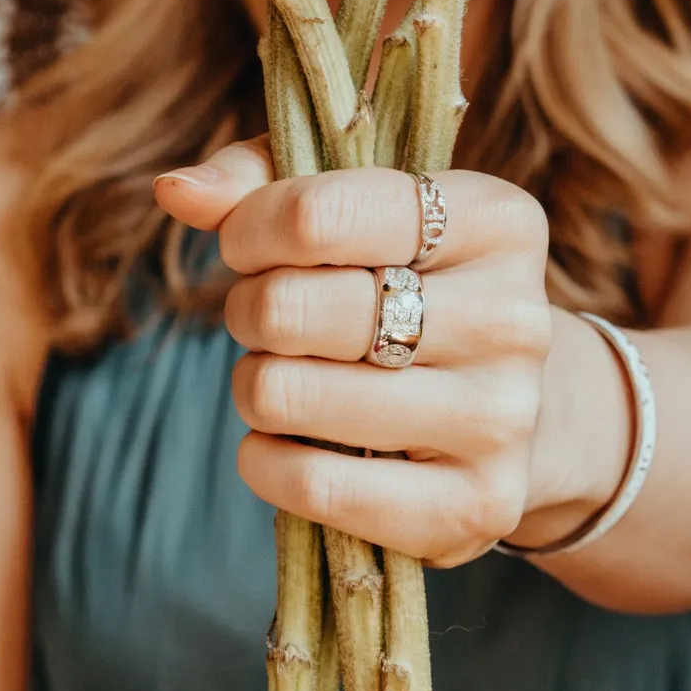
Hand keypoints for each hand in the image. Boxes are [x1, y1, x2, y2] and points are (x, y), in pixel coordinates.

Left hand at [155, 142, 553, 564]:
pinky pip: (313, 486)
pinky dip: (266, 463)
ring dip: (254, 387)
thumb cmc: (409, 288)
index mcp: (497, 221)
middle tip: (270, 319)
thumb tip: (177, 190)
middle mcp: (513, 318)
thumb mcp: (358, 211)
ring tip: (286, 380)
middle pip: (289, 309)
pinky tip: (288, 444)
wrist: (511, 412)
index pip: (317, 215)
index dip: (248, 230)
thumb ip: (263, 182)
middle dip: (250, 311)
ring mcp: (501, 419)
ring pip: (287, 397)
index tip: (248, 246)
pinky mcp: (475, 508)